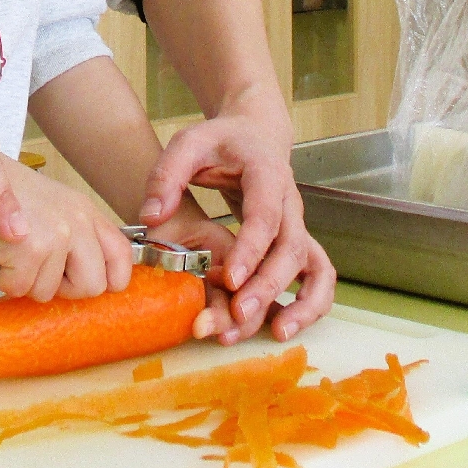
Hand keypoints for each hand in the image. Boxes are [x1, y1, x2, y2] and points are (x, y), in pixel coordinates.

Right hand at [0, 161, 134, 303]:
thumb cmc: (0, 194)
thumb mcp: (50, 207)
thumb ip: (74, 237)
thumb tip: (90, 279)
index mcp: (85, 211)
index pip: (122, 256)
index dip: (109, 280)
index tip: (82, 281)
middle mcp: (77, 222)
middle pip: (93, 286)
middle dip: (63, 289)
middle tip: (38, 269)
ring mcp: (56, 236)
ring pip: (49, 293)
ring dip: (25, 281)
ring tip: (11, 252)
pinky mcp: (29, 250)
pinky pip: (20, 289)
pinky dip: (3, 279)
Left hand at [138, 106, 334, 342]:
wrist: (253, 135)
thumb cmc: (220, 141)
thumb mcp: (188, 143)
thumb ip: (167, 175)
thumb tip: (151, 217)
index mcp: (266, 174)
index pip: (265, 214)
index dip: (251, 248)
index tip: (231, 279)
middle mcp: (290, 201)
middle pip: (291, 247)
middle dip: (269, 284)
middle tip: (240, 313)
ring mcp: (298, 223)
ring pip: (313, 266)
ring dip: (301, 302)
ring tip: (275, 332)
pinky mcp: (296, 241)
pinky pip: (316, 275)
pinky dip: (309, 303)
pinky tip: (282, 327)